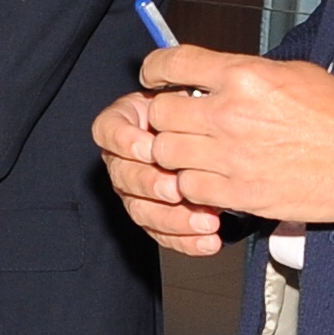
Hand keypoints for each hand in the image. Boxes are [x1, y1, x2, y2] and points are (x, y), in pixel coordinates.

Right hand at [94, 90, 224, 255]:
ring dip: (172, 218)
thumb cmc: (206, 113)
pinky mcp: (156, 216)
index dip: (123, 140)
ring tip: (205, 220)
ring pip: (140, 209)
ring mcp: (139, 190)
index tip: (148, 145)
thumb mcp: (193, 94)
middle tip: (176, 187)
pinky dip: (186, 240)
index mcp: (128, 123)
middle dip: (150, 184)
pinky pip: (162, 233)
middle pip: (123, 174)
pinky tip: (207, 240)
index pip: (108, 130)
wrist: (225, 140)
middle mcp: (127, 158)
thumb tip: (178, 102)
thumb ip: (181, 99)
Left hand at [107, 43, 333, 233]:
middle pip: (160, 114)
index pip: (173, 63)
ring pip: (166, 154)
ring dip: (175, 153)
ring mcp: (231, 156)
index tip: (155, 78)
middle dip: (163, 117)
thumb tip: (211, 77)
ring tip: (195, 153)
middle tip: (177, 122)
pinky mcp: (239, 193)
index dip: (155, 70)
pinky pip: (190, 188)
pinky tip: (211, 179)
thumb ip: (245, 74)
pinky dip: (194, 185)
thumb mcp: (293, 74)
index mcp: (244, 75)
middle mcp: (229, 113)